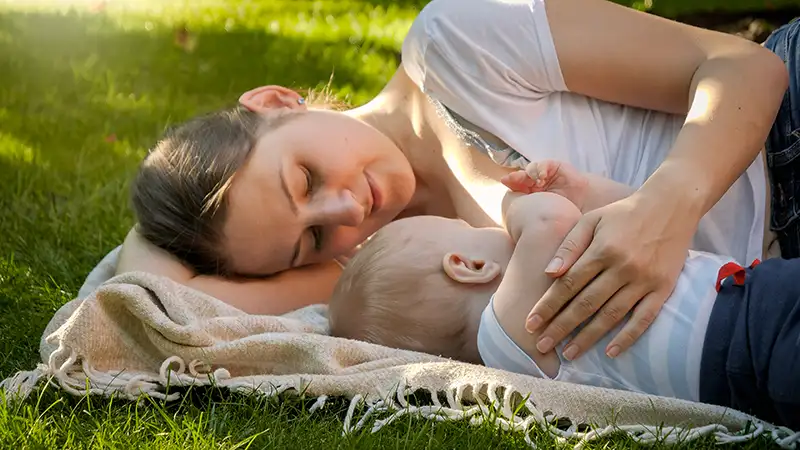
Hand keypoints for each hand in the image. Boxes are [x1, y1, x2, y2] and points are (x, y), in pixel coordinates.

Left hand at [501, 160, 588, 207]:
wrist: (583, 204)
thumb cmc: (562, 211)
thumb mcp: (543, 211)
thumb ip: (528, 208)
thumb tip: (510, 213)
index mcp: (529, 192)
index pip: (516, 185)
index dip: (511, 182)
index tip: (505, 181)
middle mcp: (535, 182)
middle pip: (521, 176)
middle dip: (516, 176)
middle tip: (511, 178)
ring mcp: (544, 173)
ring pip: (531, 169)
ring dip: (529, 173)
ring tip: (533, 181)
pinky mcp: (554, 166)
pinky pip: (543, 165)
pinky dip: (540, 169)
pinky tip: (540, 177)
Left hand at [525, 191, 692, 360]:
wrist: (671, 205)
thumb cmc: (623, 213)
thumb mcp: (592, 219)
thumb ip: (569, 246)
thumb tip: (548, 273)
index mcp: (601, 250)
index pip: (568, 284)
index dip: (547, 306)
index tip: (530, 324)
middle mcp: (622, 267)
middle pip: (585, 304)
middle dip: (560, 327)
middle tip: (541, 346)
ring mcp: (644, 280)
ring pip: (611, 315)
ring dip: (588, 338)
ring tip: (568, 354)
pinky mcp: (663, 288)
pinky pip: (644, 318)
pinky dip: (628, 337)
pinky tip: (611, 352)